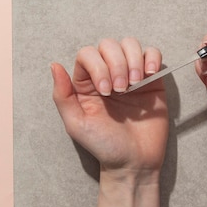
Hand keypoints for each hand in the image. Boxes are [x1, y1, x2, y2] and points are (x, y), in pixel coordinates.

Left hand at [51, 37, 167, 179]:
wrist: (134, 162)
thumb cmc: (103, 145)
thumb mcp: (76, 124)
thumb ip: (62, 95)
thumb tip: (54, 65)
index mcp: (85, 82)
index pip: (88, 54)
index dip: (98, 66)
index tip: (106, 91)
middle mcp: (107, 73)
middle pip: (109, 45)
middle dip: (117, 64)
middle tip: (121, 90)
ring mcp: (129, 74)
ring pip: (130, 44)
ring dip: (133, 60)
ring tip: (136, 83)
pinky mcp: (151, 80)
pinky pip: (152, 54)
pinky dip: (151, 58)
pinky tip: (150, 75)